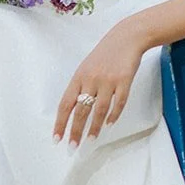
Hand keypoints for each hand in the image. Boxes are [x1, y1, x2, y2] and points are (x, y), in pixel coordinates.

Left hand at [54, 22, 145, 146]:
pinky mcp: (124, 81)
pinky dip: (113, 115)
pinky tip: (109, 124)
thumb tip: (73, 111)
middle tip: (72, 146)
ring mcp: (108, 81)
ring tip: (91, 140)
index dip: (60, 123)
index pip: (65, 104)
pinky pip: (119, 103)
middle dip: (75, 131)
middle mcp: (91, 80)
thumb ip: (80, 87)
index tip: (57, 138)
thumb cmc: (106, 54)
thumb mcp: (87, 67)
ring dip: (94, 127)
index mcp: (79, 77)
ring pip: (99, 110)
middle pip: (81, 111)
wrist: (126, 38)